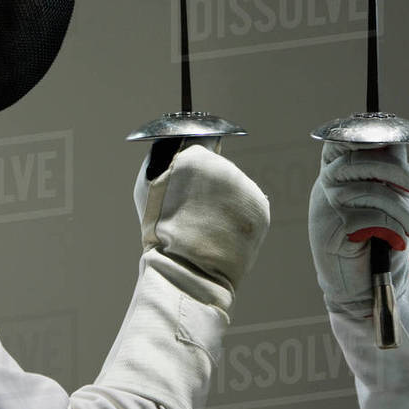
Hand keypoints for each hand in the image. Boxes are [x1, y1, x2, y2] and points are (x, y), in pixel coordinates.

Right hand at [134, 140, 269, 291]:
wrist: (186, 268)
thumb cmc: (159, 228)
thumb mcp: (148, 184)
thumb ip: (166, 157)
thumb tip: (181, 140)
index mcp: (197, 157)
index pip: (199, 147)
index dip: (190, 166)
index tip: (184, 181)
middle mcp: (226, 167)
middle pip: (218, 167)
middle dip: (207, 184)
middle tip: (192, 208)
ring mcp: (246, 187)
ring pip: (234, 187)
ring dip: (223, 200)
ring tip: (205, 223)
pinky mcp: (260, 208)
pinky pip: (248, 204)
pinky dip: (237, 215)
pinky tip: (222, 229)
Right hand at [308, 142, 408, 309]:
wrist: (364, 287)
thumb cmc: (378, 239)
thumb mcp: (388, 197)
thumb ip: (389, 167)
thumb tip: (397, 139)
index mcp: (335, 173)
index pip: (340, 141)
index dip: (361, 132)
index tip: (387, 136)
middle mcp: (324, 186)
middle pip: (356, 159)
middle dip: (394, 169)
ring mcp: (324, 208)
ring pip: (367, 189)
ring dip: (401, 210)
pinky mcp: (330, 232)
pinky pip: (369, 218)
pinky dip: (390, 229)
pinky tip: (396, 242)